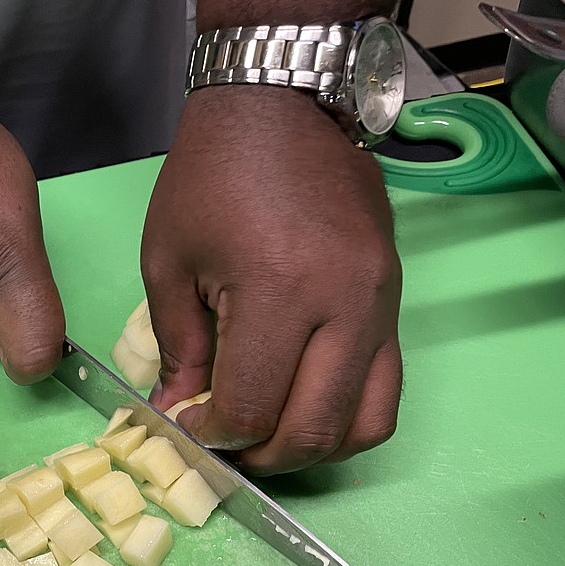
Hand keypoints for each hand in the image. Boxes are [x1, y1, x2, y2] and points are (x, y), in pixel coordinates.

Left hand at [141, 87, 402, 474]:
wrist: (282, 107)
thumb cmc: (210, 178)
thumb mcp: (168, 262)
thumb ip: (178, 348)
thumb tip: (182, 413)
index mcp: (279, 292)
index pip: (255, 408)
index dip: (215, 436)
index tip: (188, 426)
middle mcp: (345, 305)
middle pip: (315, 430)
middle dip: (263, 458)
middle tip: (226, 447)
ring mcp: (381, 304)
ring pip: (366, 423)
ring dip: (313, 447)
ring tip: (269, 436)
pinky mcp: (396, 299)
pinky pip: (386, 385)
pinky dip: (346, 415)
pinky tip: (304, 403)